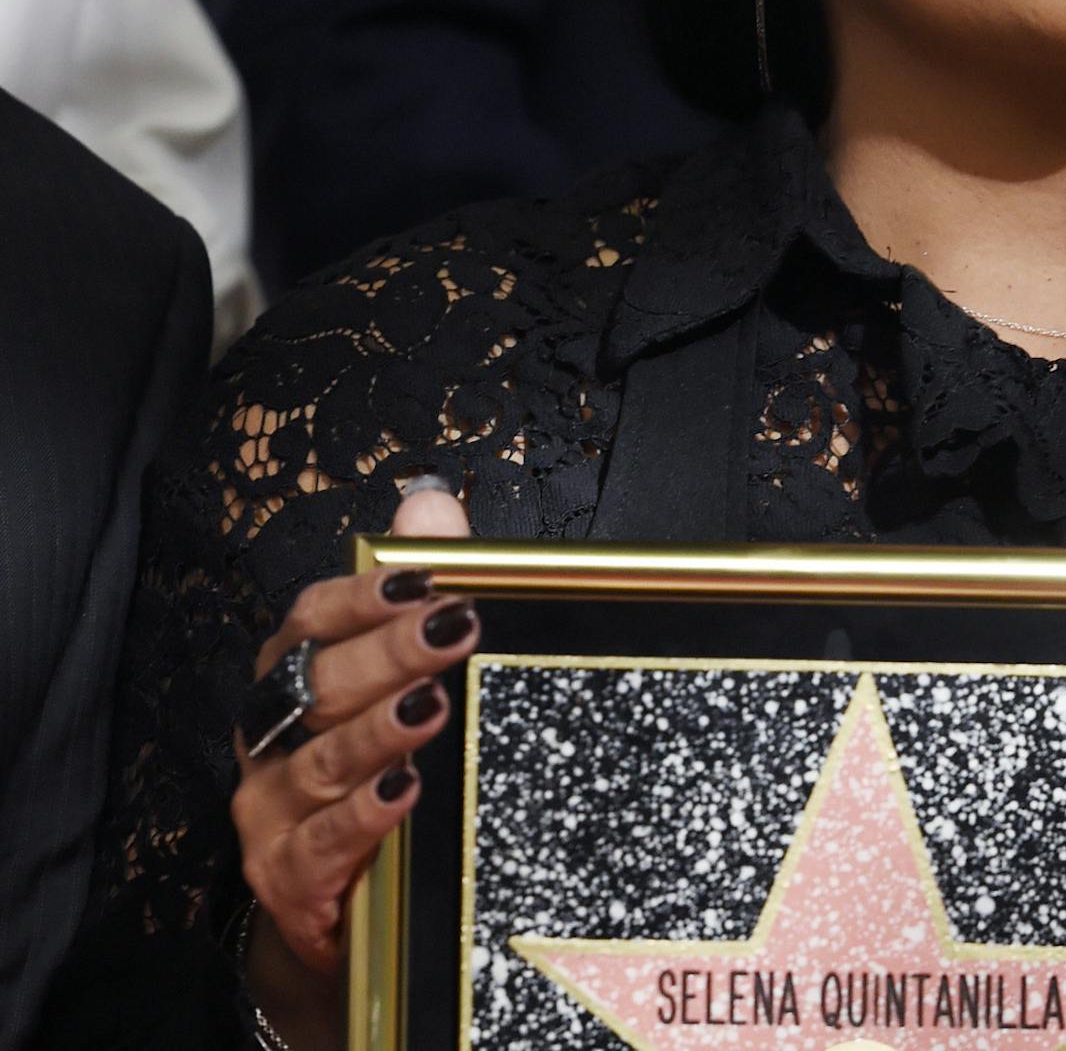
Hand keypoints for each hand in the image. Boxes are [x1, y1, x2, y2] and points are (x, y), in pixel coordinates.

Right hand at [233, 484, 474, 1045]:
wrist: (345, 907)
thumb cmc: (373, 771)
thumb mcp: (398, 682)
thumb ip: (412, 592)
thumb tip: (427, 501)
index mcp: (291, 678)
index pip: (310, 620)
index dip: (358, 597)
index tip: (421, 580)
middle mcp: (269, 736)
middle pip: (319, 684)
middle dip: (387, 654)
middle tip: (454, 629)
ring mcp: (269, 809)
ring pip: (319, 762)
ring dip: (376, 732)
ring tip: (431, 705)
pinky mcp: (286, 878)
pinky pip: (320, 843)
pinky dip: (362, 817)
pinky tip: (404, 792)